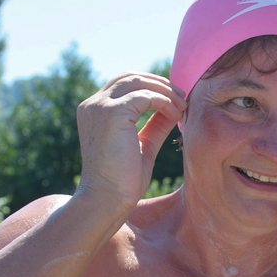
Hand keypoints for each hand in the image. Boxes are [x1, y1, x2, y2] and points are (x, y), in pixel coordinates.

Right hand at [76, 73, 185, 207]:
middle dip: (160, 84)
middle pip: (130, 77)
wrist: (107, 199)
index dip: (151, 87)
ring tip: (183, 106)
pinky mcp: (112, 112)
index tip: (174, 99)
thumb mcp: (143, 145)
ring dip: (165, 91)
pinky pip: (146, 96)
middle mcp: (92, 104)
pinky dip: (165, 102)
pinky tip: (176, 115)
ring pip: (139, 81)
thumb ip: (155, 125)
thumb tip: (174, 108)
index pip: (124, 84)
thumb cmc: (122, 180)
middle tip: (183, 97)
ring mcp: (100, 106)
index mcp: (94, 111)